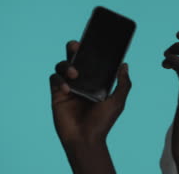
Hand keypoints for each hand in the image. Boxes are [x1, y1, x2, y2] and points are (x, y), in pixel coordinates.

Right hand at [49, 40, 131, 172]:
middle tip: (77, 46)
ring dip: (67, 65)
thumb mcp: (118, 100)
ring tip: (75, 75)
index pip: (92, 59)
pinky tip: (67, 89)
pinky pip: (54, 79)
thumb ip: (123, 83)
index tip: (92, 39)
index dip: (91, 49)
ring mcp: (69, 86)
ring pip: (62, 65)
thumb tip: (125, 64)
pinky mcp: (57, 94)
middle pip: (74, 57)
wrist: (86, 139)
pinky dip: (59, 80)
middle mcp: (82, 80)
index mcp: (96, 80)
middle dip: (74, 48)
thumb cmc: (103, 121)